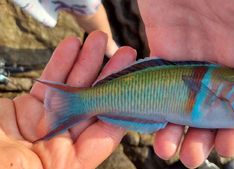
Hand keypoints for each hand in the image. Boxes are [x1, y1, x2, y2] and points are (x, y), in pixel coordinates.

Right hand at [0, 31, 135, 168]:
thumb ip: (63, 159)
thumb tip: (98, 143)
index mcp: (69, 160)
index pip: (105, 132)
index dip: (121, 107)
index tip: (134, 84)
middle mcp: (63, 139)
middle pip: (94, 103)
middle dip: (110, 77)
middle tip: (126, 54)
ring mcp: (46, 120)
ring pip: (73, 87)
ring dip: (87, 62)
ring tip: (99, 39)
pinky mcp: (28, 106)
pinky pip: (49, 81)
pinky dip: (61, 62)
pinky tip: (73, 45)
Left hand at [137, 0, 233, 167]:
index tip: (225, 149)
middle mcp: (219, 62)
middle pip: (211, 111)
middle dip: (202, 136)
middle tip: (191, 157)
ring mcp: (189, 58)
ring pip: (182, 103)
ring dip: (174, 128)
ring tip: (165, 149)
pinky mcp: (162, 50)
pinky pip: (157, 84)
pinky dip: (153, 104)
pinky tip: (147, 122)